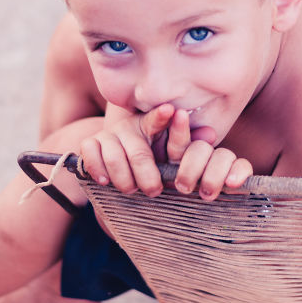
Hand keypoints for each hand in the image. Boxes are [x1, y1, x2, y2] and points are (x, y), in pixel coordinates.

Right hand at [80, 105, 251, 200]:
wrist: (116, 160)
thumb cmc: (150, 156)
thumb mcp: (168, 150)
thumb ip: (188, 144)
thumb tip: (211, 134)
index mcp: (151, 125)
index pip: (157, 119)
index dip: (162, 116)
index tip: (171, 111)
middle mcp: (129, 127)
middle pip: (139, 153)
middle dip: (147, 176)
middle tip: (154, 191)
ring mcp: (109, 134)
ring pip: (114, 157)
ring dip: (124, 179)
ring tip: (131, 189)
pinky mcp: (90, 142)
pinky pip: (91, 154)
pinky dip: (98, 169)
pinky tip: (105, 181)